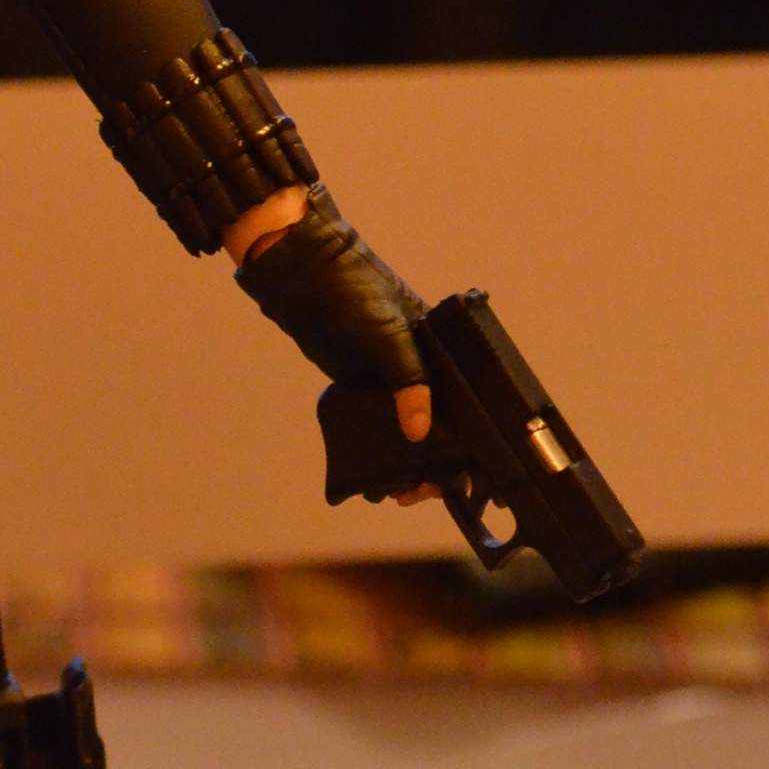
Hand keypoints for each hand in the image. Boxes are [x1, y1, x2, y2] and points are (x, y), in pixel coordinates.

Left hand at [232, 185, 437, 501]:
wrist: (305, 277)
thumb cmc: (355, 291)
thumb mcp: (389, 334)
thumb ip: (408, 380)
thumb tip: (419, 431)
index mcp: (441, 352)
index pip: (463, 405)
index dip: (464, 442)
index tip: (458, 476)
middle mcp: (419, 370)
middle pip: (435, 426)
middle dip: (432, 462)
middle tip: (418, 491)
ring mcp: (387, 380)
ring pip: (403, 431)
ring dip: (401, 460)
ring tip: (396, 490)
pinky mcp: (356, 386)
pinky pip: (372, 425)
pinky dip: (373, 449)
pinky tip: (370, 473)